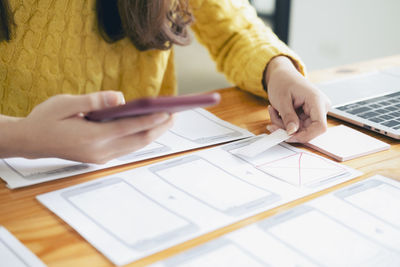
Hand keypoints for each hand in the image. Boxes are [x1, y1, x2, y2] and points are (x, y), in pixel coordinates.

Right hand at [8, 91, 172, 162]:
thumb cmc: (46, 119)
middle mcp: (100, 150)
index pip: (129, 127)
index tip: (168, 112)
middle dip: (159, 128)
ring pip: (135, 146)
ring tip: (167, 121)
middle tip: (175, 115)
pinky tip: (148, 129)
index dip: (151, 119)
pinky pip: (127, 148)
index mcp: (92, 136)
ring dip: (152, 134)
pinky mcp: (99, 158)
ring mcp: (100, 156)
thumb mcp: (66, 104)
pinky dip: (140, 138)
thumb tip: (120, 98)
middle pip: (138, 140)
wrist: (31, 141)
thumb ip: (94, 102)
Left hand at [265, 56, 330, 142]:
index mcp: (317, 100)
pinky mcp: (308, 115)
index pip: (320, 127)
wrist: (282, 74)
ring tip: (274, 111)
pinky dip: (284, 123)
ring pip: (300, 129)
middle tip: (272, 124)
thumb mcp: (282, 100)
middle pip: (308, 130)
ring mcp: (314, 111)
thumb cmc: (283, 81)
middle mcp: (320, 107)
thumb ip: (288, 117)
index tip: (288, 136)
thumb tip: (292, 132)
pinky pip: (297, 126)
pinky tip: (278, 112)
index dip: (305, 135)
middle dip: (288, 129)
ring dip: (283, 125)